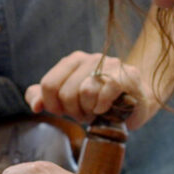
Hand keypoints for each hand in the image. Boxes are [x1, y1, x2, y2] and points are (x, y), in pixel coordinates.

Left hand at [24, 50, 150, 129]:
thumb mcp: (70, 100)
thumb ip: (47, 98)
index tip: (65, 112)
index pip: (48, 85)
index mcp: (72, 61)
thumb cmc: (100, 101)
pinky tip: (107, 109)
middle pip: (65, 92)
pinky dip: (104, 106)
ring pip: (85, 91)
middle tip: (85, 114)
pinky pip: (106, 90)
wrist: (138, 99)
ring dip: (90, 110)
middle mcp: (89, 58)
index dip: (53, 106)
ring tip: (97, 111)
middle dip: (73, 112)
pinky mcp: (127, 75)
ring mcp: (109, 64)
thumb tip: (35, 105)